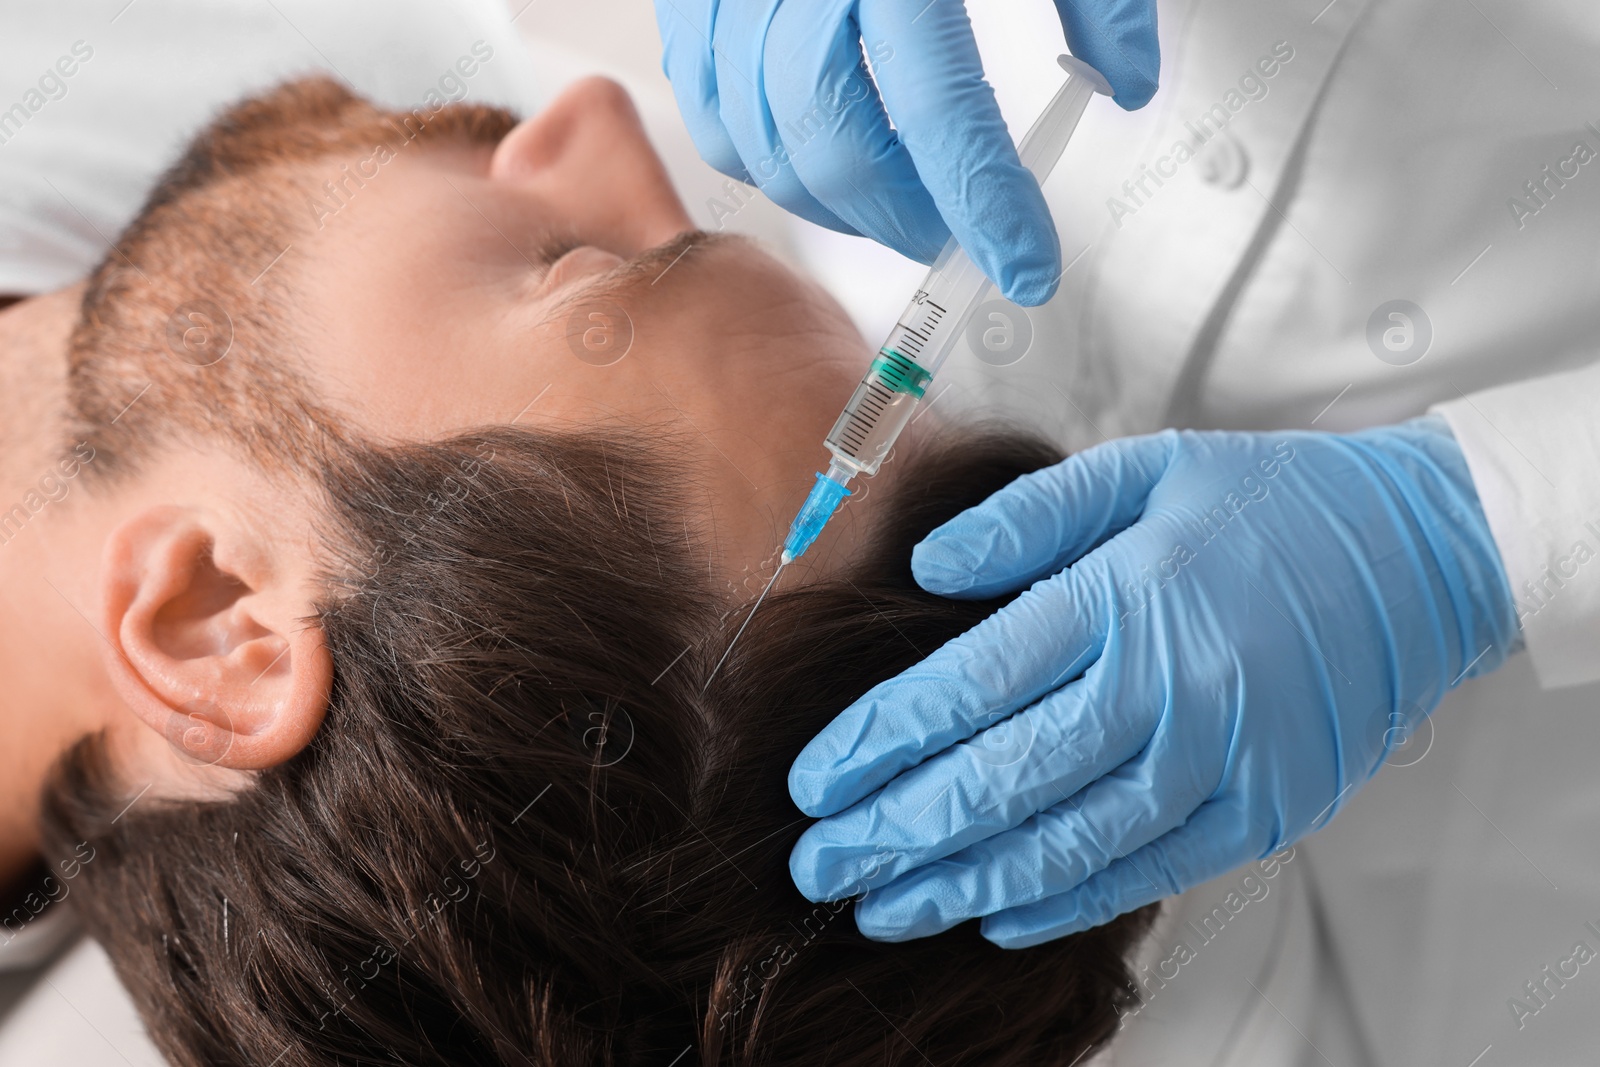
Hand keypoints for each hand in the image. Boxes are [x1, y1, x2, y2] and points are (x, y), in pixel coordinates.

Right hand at [653, 0, 1158, 305]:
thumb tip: (1123, 81)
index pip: (944, 107)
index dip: (986, 203)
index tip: (1024, 262)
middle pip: (834, 139)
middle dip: (902, 215)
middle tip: (952, 236)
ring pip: (759, 137)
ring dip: (833, 202)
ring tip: (892, 211)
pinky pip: (709, 105)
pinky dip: (759, 155)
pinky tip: (812, 163)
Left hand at [787, 417, 1518, 946]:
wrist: (1421, 553)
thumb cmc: (1268, 504)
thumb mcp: (1142, 469)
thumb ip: (1027, 518)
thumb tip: (925, 568)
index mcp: (1124, 598)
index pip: (969, 686)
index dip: (880, 742)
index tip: (813, 781)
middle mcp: (1168, 690)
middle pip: (1001, 779)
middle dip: (894, 831)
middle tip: (817, 866)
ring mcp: (1222, 761)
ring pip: (1064, 844)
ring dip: (960, 884)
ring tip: (881, 906)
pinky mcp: (1265, 810)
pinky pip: (1147, 872)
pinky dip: (1065, 901)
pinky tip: (996, 916)